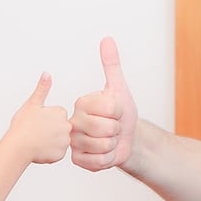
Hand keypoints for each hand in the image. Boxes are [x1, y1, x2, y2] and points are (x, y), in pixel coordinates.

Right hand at [9, 72, 71, 163]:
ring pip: (58, 141)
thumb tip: (47, 74)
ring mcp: (64, 141)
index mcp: (61, 113)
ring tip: (38, 141)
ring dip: (50, 142)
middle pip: (60, 128)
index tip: (38, 122)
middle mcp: (67, 126)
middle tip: (37, 132)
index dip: (46, 119)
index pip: (57, 115)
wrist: (18, 147)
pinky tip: (39, 150)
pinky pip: (56, 153)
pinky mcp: (61, 155)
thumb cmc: (22, 125)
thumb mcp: (32, 104)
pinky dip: (49, 153)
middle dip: (51, 130)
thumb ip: (42, 89)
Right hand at [70, 37, 137, 170]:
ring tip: (109, 139)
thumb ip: (112, 65)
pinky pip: (99, 161)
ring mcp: (74, 141)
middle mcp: (74, 121)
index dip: (120, 112)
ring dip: (113, 145)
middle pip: (106, 128)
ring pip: (104, 145)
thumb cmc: (122, 114)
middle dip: (117, 130)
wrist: (127, 139)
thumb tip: (107, 39)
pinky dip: (108, 158)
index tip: (116, 112)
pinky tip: (105, 152)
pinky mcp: (78, 159)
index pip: (110, 108)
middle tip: (113, 128)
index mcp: (82, 102)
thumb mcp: (119, 89)